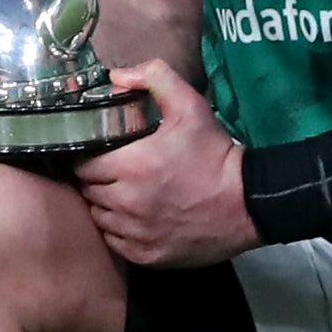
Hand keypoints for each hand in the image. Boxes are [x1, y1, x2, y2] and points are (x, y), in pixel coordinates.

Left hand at [70, 57, 256, 272]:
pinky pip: (116, 242)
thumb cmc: (215, 154)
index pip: (84, 165)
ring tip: (126, 195)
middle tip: (118, 173)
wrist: (247, 202)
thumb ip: (154, 78)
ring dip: (106, 206)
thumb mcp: (190, 106)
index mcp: (131, 167)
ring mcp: (137, 233)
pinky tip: (136, 218)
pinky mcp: (147, 255)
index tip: (104, 155)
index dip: (90, 158)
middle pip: (89, 192)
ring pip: (100, 218)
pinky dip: (120, 231)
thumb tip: (117, 76)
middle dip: (98, 181)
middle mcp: (128, 204)